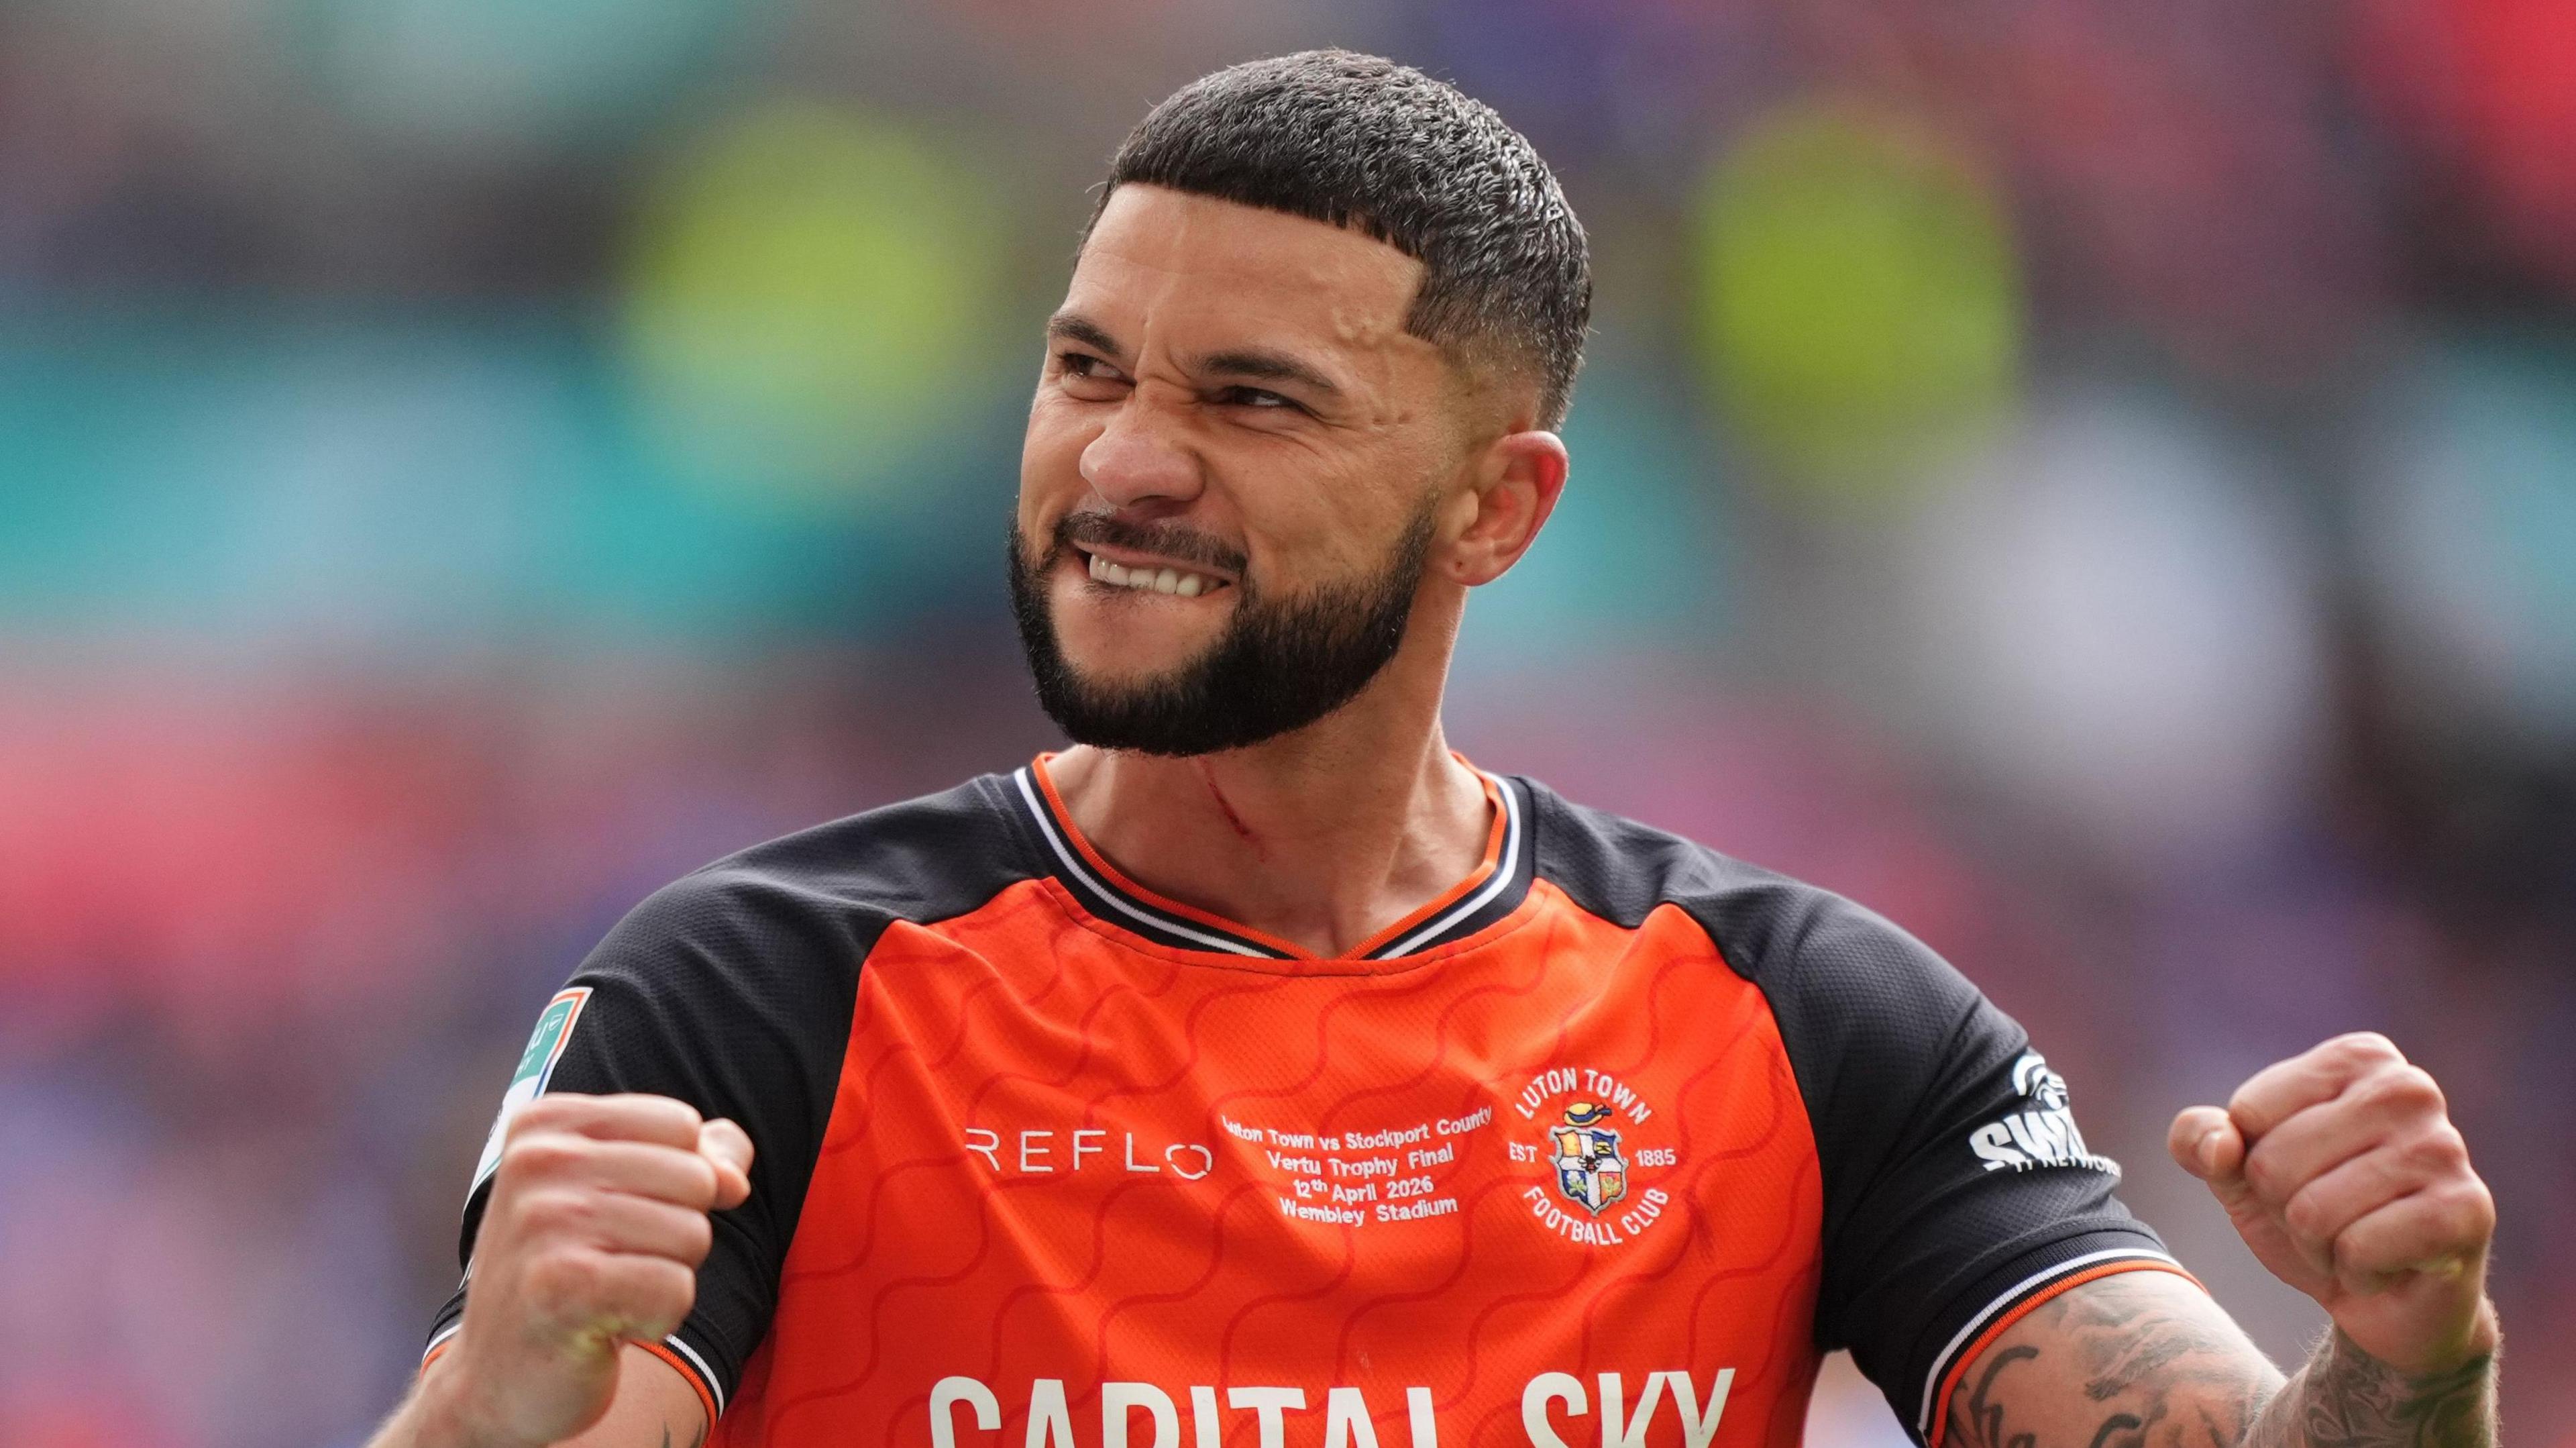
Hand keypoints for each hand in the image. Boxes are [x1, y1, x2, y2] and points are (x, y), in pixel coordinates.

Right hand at [429, 1093, 752, 1447]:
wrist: (497, 1381)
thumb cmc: (568, 1276)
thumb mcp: (621, 1195)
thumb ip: (694, 1159)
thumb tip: (734, 1181)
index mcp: (547, 1125)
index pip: (681, 1125)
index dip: (679, 1181)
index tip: (622, 1216)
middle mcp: (538, 1162)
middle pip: (696, 1179)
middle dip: (677, 1233)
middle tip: (615, 1265)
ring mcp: (543, 1222)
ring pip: (693, 1235)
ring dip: (666, 1278)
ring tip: (608, 1295)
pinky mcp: (561, 1286)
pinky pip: (676, 1289)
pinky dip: (659, 1319)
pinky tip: (607, 1327)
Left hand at [2169, 1033, 2495, 1375]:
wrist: (2386, 1299)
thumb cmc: (2313, 1216)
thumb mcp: (2237, 1172)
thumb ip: (2199, 1139)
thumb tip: (2220, 1144)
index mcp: (2357, 1058)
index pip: (2248, 1113)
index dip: (2253, 1163)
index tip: (2301, 1176)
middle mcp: (2408, 1088)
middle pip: (2274, 1162)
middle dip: (2283, 1210)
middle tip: (2327, 1219)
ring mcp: (2444, 1147)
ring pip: (2313, 1212)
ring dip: (2318, 1246)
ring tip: (2356, 1240)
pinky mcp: (2466, 1210)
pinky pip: (2359, 1249)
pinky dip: (2357, 1272)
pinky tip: (2389, 1266)